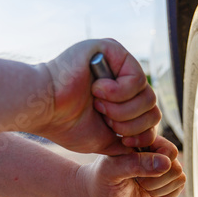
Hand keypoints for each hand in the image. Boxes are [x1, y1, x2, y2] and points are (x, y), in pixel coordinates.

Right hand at [38, 38, 160, 154]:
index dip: (142, 133)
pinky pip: (137, 79)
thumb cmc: (67, 125)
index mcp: (123, 98)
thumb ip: (128, 142)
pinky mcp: (114, 50)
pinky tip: (97, 91)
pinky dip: (119, 93)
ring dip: (122, 110)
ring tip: (99, 105)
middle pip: (152, 107)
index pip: (151, 116)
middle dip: (130, 123)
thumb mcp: (106, 140)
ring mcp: (119, 63)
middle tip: (105, 119)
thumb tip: (153, 146)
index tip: (122, 140)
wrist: (44, 109)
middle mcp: (123, 78)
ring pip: (148, 95)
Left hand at [78, 136, 185, 196]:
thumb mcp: (113, 171)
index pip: (169, 150)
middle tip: (137, 180)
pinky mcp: (165, 180)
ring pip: (179, 177)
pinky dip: (165, 195)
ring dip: (160, 188)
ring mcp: (161, 166)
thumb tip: (165, 163)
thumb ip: (136, 164)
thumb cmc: (100, 180)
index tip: (134, 171)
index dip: (156, 166)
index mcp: (143, 140)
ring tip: (141, 186)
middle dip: (156, 180)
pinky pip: (179, 187)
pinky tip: (149, 192)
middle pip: (176, 166)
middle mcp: (155, 151)